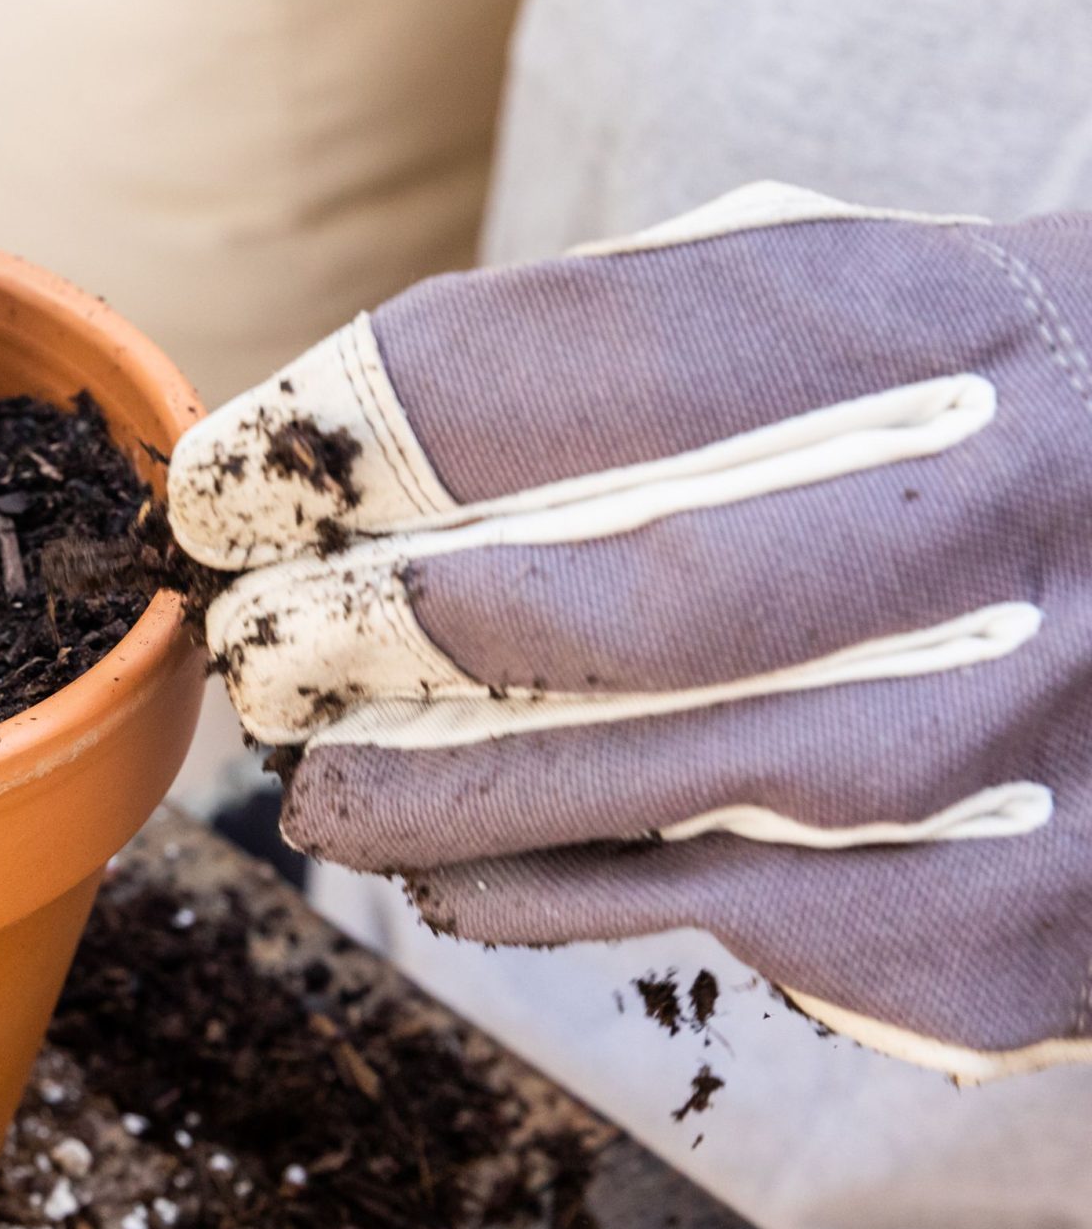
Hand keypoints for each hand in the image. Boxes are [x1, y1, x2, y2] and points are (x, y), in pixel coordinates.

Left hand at [168, 183, 1091, 1078]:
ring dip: (432, 799)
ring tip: (317, 790)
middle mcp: (993, 520)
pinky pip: (723, 917)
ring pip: (649, 789)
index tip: (218, 491)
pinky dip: (555, 896)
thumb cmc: (964, 420)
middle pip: (607, 602)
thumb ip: (624, 355)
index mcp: (923, 327)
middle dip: (377, 639)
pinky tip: (460, 879)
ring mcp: (1023, 731)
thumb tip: (341, 465)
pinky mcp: (1021, 915)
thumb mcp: (847, 311)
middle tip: (257, 659)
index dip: (346, 444)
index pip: (562, 379)